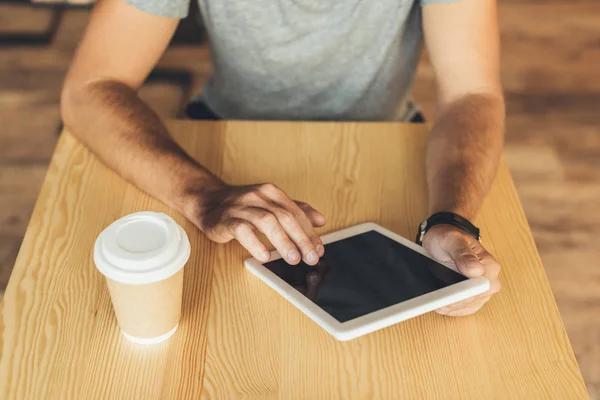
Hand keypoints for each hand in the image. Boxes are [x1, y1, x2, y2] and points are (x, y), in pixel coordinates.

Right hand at [189, 181, 325, 264]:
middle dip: (301, 238)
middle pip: (285, 217)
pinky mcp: (226, 219)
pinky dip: (255, 243)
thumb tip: (321, 220)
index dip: (309, 232)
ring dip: (282, 242)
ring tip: (293, 259)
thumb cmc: (242, 205)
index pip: (296, 212)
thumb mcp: (270, 204)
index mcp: (271, 192)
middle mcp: (258, 196)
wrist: (207, 200)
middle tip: (311, 257)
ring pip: (266, 222)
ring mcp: (241, 207)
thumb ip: (295, 211)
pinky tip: (264, 256)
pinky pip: (242, 230)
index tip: (319, 249)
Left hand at [422, 224, 500, 315]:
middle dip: (452, 302)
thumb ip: (462, 253)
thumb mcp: (451, 239)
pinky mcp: (474, 298)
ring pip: (467, 307)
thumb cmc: (449, 237)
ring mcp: (483, 291)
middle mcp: (490, 281)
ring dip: (449, 306)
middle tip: (432, 298)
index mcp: (490, 266)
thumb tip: (476, 270)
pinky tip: (439, 304)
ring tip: (433, 300)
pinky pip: (464, 309)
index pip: (477, 290)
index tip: (443, 295)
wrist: (445, 239)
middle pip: (472, 301)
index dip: (459, 295)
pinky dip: (451, 309)